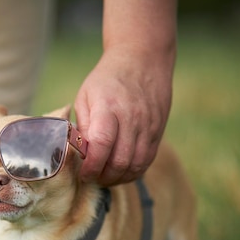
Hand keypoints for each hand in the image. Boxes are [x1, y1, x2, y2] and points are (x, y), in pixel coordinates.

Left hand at [74, 45, 173, 186]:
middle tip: (93, 177)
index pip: (101, 144)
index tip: (84, 174)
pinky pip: (146, 162)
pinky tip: (121, 171)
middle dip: (104, 177)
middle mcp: (131, 118)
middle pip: (120, 161)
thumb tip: (82, 155)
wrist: (143, 60)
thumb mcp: (86, 96)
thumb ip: (83, 127)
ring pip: (135, 166)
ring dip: (118, 178)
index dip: (92, 166)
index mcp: (108, 107)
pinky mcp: (157, 132)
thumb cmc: (108, 80)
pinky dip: (132, 172)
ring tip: (106, 177)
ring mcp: (147, 127)